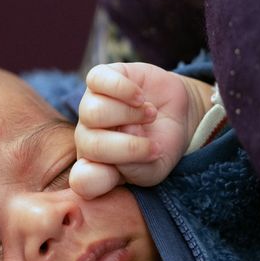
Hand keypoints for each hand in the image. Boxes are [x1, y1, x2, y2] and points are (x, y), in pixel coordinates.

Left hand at [70, 62, 209, 198]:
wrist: (178, 114)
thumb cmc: (162, 146)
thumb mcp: (156, 168)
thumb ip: (136, 169)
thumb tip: (122, 145)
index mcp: (96, 168)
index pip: (81, 181)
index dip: (99, 180)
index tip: (122, 175)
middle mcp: (86, 138)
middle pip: (90, 145)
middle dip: (129, 146)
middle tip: (153, 144)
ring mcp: (89, 107)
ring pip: (93, 112)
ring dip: (130, 115)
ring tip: (150, 115)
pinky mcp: (98, 80)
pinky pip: (97, 81)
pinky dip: (124, 90)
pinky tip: (140, 97)